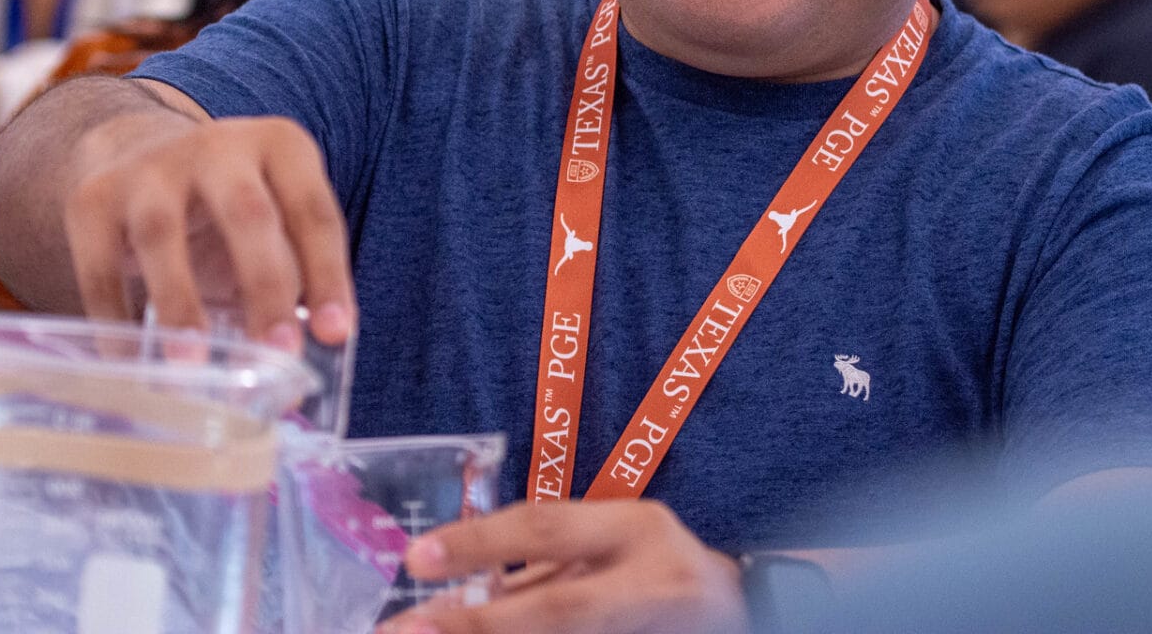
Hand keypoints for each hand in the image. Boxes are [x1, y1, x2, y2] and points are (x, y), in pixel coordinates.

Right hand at [64, 107, 357, 347]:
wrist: (136, 151)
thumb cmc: (228, 208)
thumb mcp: (275, 219)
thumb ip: (296, 275)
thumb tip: (310, 360)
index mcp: (280, 145)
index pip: (313, 211)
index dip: (327, 273)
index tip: (336, 334)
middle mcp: (217, 145)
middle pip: (246, 213)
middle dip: (266, 285)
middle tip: (280, 353)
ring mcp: (149, 168)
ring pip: (162, 234)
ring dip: (181, 304)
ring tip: (193, 366)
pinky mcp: (92, 199)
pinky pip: (101, 269)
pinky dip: (115, 322)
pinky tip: (133, 365)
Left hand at [377, 500, 748, 633]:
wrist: (743, 611)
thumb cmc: (659, 567)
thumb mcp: (612, 541)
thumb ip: (541, 563)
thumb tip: (445, 588)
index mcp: (637, 529)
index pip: (548, 528)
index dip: (480, 542)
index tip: (416, 558)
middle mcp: (650, 583)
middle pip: (557, 610)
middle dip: (479, 625)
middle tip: (407, 632)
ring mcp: (649, 630)